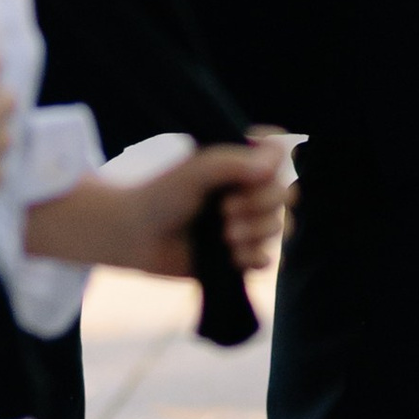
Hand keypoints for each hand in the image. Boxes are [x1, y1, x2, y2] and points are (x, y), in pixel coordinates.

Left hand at [23, 131, 293, 279]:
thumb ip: (233, 162)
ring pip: (277, 229)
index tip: (245, 178)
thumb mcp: (195, 170)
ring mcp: (244, 224)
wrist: (134, 238)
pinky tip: (232, 256)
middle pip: (284, 197)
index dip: (270, 171)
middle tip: (225, 211)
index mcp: (239, 165)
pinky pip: (265, 259)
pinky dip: (253, 258)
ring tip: (224, 237)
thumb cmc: (159, 196)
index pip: (278, 158)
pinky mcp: (237, 256)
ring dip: (254, 234)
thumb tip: (273, 162)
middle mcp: (246, 192)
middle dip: (259, 207)